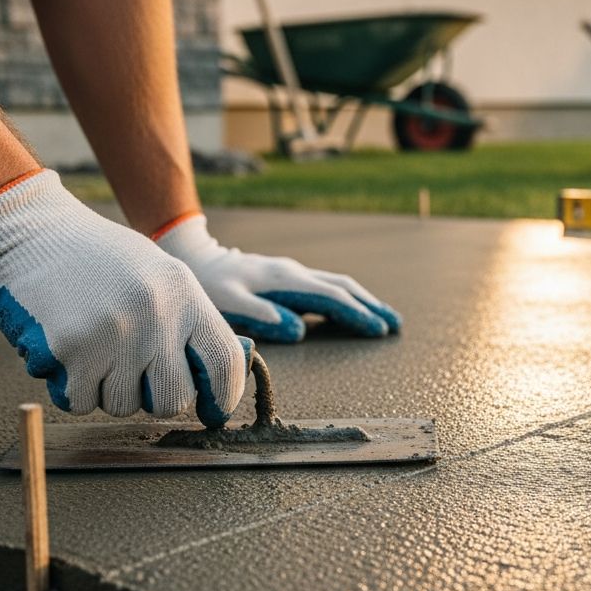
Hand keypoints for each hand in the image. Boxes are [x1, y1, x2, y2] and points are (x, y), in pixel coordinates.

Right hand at [0, 171, 248, 426]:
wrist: (36, 234)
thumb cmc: (104, 262)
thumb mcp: (163, 277)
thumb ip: (191, 323)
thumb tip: (220, 379)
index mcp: (186, 295)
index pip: (225, 362)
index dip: (224, 396)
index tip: (213, 411)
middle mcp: (156, 316)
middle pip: (174, 400)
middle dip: (156, 399)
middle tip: (138, 377)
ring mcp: (114, 335)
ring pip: (124, 406)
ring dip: (110, 391)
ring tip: (98, 351)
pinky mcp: (71, 350)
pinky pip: (82, 402)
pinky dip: (74, 391)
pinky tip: (70, 357)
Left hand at [155, 214, 401, 343]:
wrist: (194, 259)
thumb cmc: (208, 286)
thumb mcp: (227, 303)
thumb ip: (262, 315)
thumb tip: (300, 330)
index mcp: (286, 280)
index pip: (332, 299)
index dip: (357, 315)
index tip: (378, 331)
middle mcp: (295, 273)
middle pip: (344, 287)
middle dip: (371, 306)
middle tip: (395, 325)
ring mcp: (293, 274)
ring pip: (338, 285)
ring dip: (364, 301)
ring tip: (385, 318)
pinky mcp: (288, 278)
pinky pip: (326, 288)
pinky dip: (346, 300)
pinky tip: (352, 311)